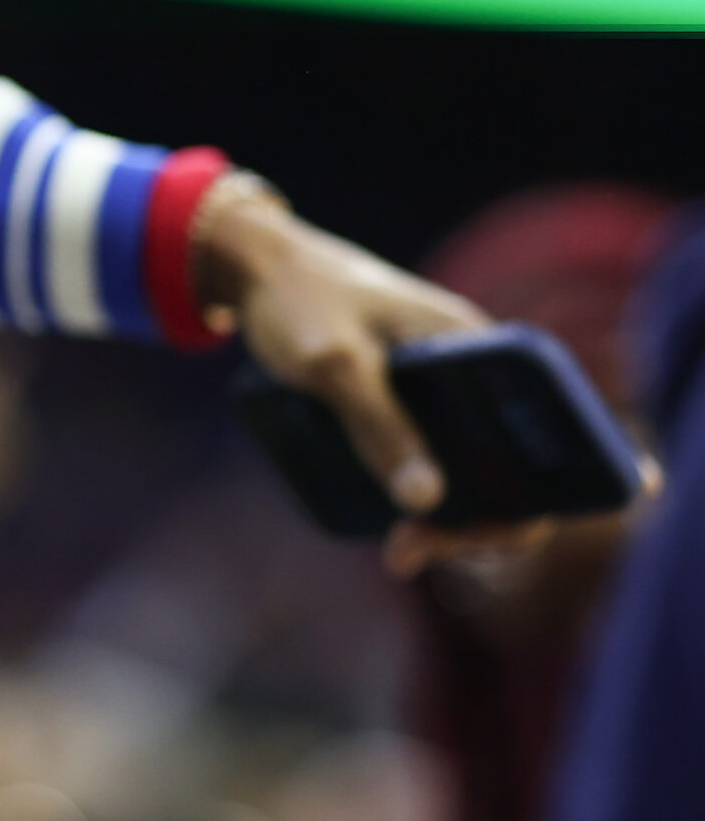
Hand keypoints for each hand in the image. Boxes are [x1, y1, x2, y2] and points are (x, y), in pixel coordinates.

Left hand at [192, 182, 554, 575]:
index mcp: (485, 347)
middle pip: (518, 466)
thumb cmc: (298, 301)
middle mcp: (478, 375)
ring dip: (449, 523)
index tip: (504, 528)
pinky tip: (387, 526)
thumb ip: (378, 426)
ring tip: (397, 551)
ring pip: (476, 474)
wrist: (256, 269)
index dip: (565, 482)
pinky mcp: (409, 410)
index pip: (560, 421)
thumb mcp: (334, 364)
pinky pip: (437, 466)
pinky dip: (422, 503)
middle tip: (408, 551)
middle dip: (481, 523)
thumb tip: (428, 504)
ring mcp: (445, 395)